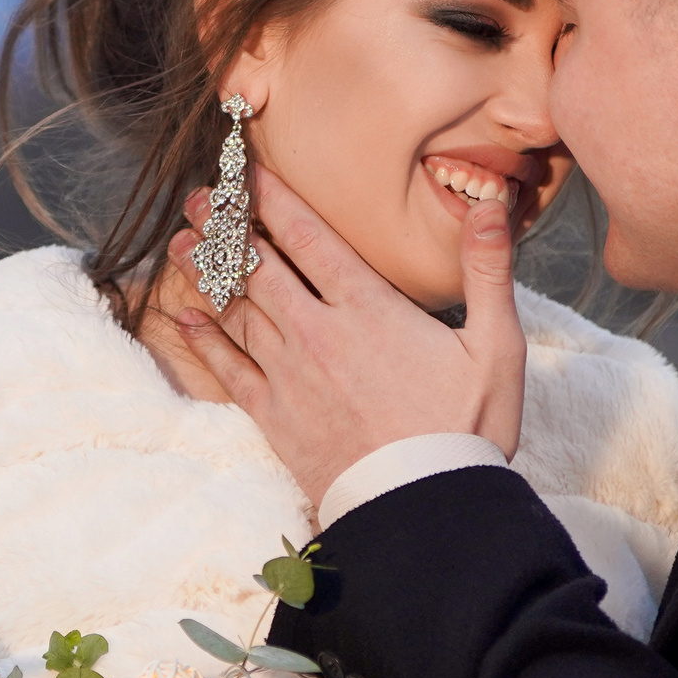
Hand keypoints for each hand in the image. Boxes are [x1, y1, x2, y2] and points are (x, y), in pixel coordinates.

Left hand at [168, 167, 526, 503]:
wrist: (424, 507)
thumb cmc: (467, 427)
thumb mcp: (497, 345)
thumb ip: (488, 267)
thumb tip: (492, 201)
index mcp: (367, 307)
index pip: (307, 236)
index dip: (271, 197)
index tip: (244, 171)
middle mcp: (318, 332)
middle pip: (258, 265)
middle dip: (224, 225)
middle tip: (198, 197)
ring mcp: (290, 375)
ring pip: (236, 309)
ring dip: (206, 271)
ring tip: (180, 242)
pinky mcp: (276, 416)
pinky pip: (229, 369)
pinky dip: (204, 340)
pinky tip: (185, 317)